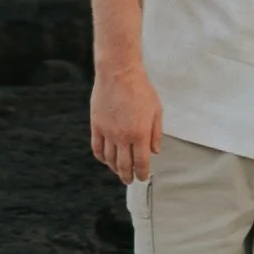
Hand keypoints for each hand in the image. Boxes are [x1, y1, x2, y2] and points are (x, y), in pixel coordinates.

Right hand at [90, 64, 163, 183]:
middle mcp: (123, 137)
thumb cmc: (140, 89)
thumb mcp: (156, 109)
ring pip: (110, 159)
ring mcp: (108, 132)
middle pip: (124, 165)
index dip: (142, 173)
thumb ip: (156, 133)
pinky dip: (101, 158)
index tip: (142, 177)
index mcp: (140, 134)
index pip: (141, 163)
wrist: (118, 73)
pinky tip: (105, 160)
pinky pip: (97, 148)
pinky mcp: (96, 126)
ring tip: (119, 172)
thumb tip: (155, 151)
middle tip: (130, 180)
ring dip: (115, 169)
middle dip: (128, 176)